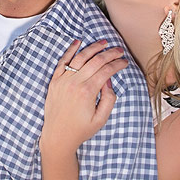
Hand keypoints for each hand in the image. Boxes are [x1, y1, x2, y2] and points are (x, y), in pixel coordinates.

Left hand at [40, 40, 128, 154]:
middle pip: (95, 61)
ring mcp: (63, 80)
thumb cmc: (80, 130)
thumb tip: (109, 80)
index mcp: (87, 92)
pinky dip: (70, 50)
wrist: (57, 136)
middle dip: (110, 53)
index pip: (106, 71)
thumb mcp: (101, 119)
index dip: (118, 64)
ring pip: (80, 57)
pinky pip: (63, 61)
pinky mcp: (54, 81)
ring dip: (93, 48)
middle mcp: (74, 83)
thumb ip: (109, 99)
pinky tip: (78, 42)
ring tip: (103, 43)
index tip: (125, 62)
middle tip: (119, 50)